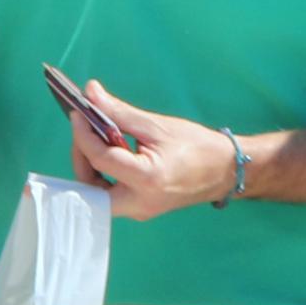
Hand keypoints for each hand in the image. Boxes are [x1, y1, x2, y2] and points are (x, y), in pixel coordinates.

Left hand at [69, 81, 235, 219]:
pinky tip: (113, 149)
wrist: (226, 171)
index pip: (100, 158)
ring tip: (98, 136)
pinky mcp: (140, 208)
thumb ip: (119, 112)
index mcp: (146, 179)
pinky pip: (111, 193)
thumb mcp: (157, 126)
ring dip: (92, 164)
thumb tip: (91, 94)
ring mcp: (139, 210)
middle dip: (82, 157)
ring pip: (98, 194)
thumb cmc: (198, 146)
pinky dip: (105, 171)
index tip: (78, 112)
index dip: (83, 134)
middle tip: (84, 129)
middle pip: (90, 187)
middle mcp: (139, 203)